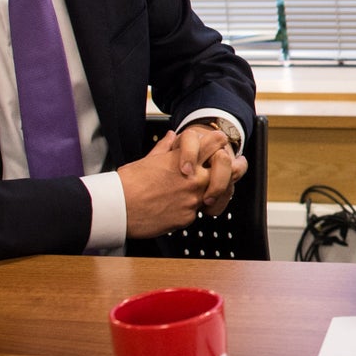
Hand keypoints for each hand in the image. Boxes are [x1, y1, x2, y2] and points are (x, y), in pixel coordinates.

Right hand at [117, 128, 242, 236]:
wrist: (118, 207)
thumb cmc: (128, 182)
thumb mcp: (147, 160)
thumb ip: (165, 149)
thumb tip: (172, 137)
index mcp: (184, 160)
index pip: (214, 143)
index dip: (219, 141)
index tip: (222, 142)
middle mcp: (194, 178)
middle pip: (226, 169)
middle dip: (233, 167)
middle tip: (238, 165)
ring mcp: (193, 199)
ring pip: (213, 193)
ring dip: (211, 191)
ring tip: (208, 189)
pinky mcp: (187, 218)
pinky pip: (195, 212)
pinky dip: (189, 209)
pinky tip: (176, 207)